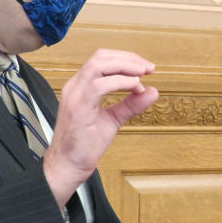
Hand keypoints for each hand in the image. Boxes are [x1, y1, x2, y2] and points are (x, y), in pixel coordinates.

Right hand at [43, 49, 157, 203]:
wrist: (69, 166)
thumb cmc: (85, 145)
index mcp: (81, 86)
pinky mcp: (78, 108)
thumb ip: (131, 104)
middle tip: (148, 69)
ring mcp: (75, 96)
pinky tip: (133, 88)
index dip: (126, 59)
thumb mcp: (113, 119)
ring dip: (125, 67)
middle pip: (101, 57)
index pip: (102, 59)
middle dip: (128, 59)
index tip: (146, 68)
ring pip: (99, 65)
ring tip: (142, 76)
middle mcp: (76, 86)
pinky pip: (99, 86)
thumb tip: (152, 91)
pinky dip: (120, 83)